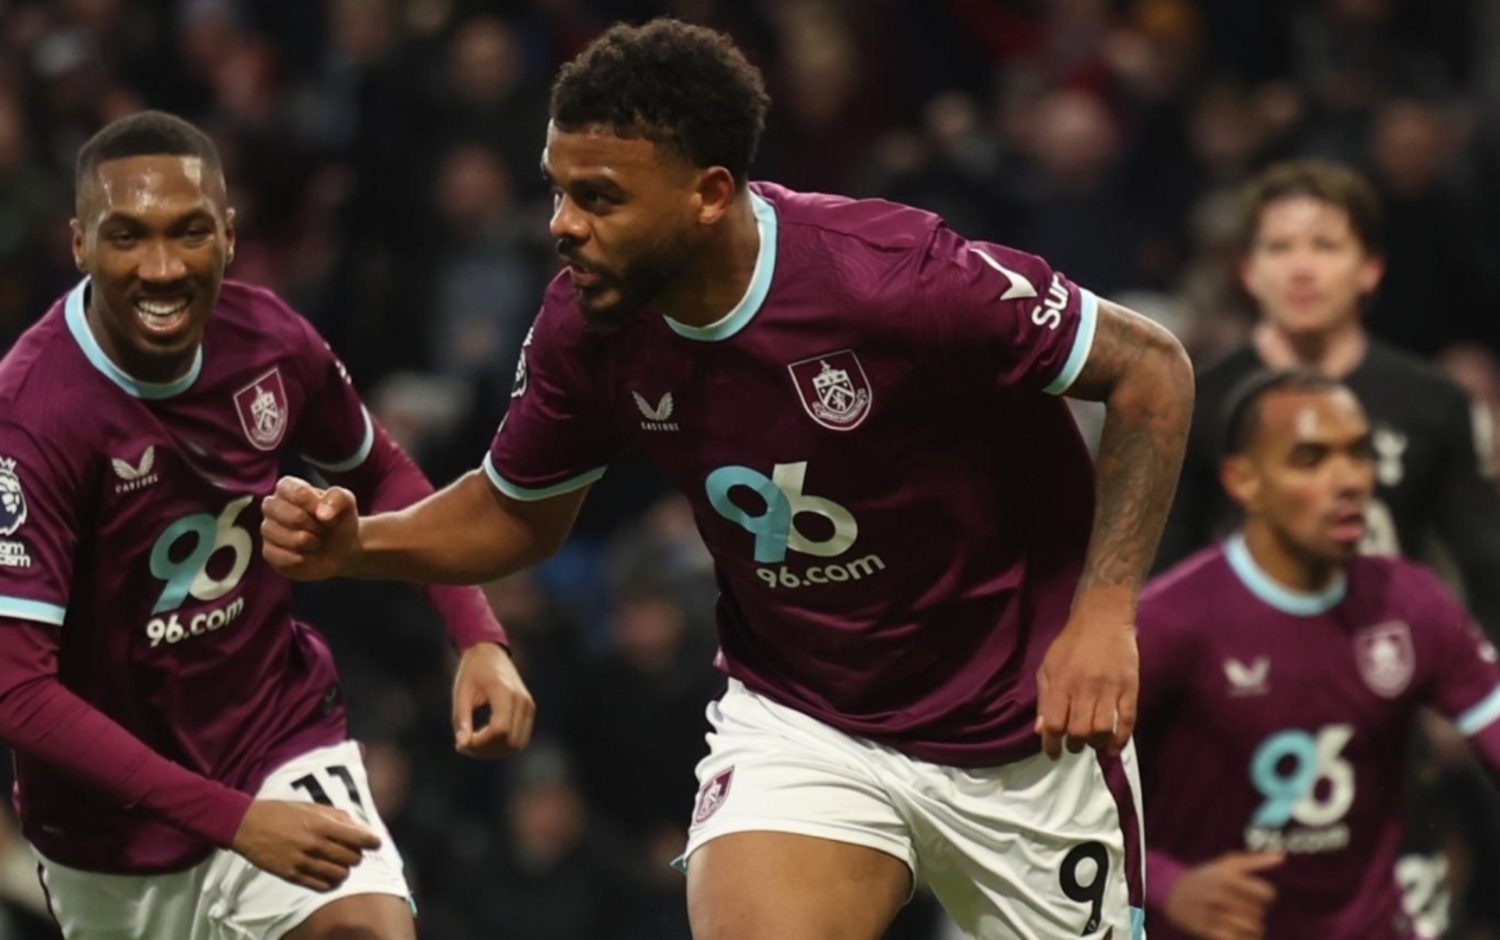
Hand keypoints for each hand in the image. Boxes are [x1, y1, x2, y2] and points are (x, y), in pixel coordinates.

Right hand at [230, 799, 381, 891]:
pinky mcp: (292, 875)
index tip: (375, 843)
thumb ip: (338, 817)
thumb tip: (361, 828)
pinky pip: (321, 886)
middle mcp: (314, 845)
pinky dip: (330, 882)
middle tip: (352, 850)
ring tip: (339, 862)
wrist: (247, 825)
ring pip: (340, 875)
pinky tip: (328, 874)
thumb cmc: (282, 812)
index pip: (359, 839)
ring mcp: (303, 862)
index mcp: (321, 825)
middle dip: (357, 855)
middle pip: (352, 859)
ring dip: (344, 869)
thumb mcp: (312, 807)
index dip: (372, 842)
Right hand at [261, 477, 359, 580]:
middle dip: (309, 524)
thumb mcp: (346, 503)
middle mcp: (273, 505)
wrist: (341, 549)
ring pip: (275, 533)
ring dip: (304, 541)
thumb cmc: (339, 520)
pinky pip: (276, 555)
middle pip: (281, 511)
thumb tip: (323, 514)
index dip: (314, 505)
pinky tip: (308, 555)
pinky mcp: (269, 552)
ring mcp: (268, 528)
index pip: (296, 491)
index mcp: (288, 487)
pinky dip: (298, 558)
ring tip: (317, 542)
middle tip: (323, 529)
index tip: (327, 515)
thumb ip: (337, 498)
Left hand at [453, 642, 535, 758]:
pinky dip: (504, 745)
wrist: (490, 652)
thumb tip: (462, 745)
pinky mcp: (529, 710)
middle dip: (487, 751)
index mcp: (504, 692)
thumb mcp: (461, 692)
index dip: (481, 743)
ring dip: (496, 751)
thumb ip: (461, 719)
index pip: (499, 730)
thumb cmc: (472, 671)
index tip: (462, 743)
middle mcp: (522, 700)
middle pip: (510, 741)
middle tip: (465, 746)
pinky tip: (486, 739)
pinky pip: (520, 738)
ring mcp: (528, 706)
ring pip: (518, 744)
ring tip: (475, 744)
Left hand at [1035, 614, 1137, 757]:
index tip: (1052, 753)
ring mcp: (1109, 689)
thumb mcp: (1048, 667)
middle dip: (1074, 745)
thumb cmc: (1071, 644)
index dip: (1051, 744)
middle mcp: (1084, 689)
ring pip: (1102, 730)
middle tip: (1074, 744)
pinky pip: (1127, 721)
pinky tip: (1113, 748)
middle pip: (1079, 731)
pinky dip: (1121, 740)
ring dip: (1095, 743)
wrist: (1103, 619)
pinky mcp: (1130, 689)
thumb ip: (1044, 699)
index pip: (1054, 724)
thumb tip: (1040, 730)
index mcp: (1061, 683)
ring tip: (1092, 742)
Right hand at [1163, 853, 1282, 939]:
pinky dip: (1243, 938)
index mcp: (1227, 877)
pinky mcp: (1206, 930)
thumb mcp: (1227, 863)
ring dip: (1253, 927)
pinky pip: (1237, 939)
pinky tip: (1240, 932)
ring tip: (1246, 921)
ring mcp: (1212, 913)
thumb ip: (1255, 861)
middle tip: (1247, 907)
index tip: (1257, 893)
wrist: (1173, 892)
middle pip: (1259, 911)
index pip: (1266, 893)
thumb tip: (1282, 857)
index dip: (1266, 894)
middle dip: (1257, 911)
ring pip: (1251, 927)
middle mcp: (1219, 895)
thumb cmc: (1208, 876)